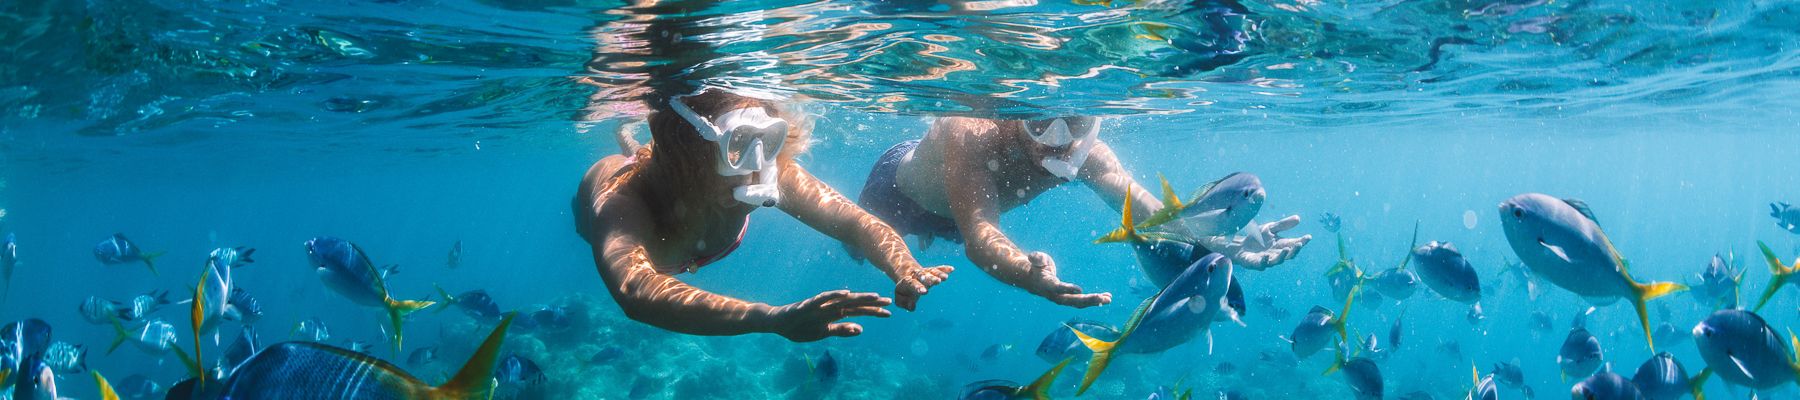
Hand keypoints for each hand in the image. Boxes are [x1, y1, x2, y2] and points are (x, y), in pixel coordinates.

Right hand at [769, 290, 891, 341]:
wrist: (778, 324)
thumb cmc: (801, 327)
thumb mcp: (824, 333)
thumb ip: (841, 331)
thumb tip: (861, 329)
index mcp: (835, 314)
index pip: (859, 312)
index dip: (873, 312)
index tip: (889, 314)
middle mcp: (831, 307)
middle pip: (855, 304)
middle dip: (871, 303)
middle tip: (889, 302)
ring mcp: (821, 304)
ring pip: (843, 299)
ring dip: (858, 297)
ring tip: (874, 296)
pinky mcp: (809, 304)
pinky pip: (824, 298)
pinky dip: (835, 295)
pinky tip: (846, 293)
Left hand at [893, 265, 954, 310]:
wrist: (906, 275)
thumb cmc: (904, 290)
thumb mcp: (899, 298)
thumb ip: (903, 303)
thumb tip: (912, 306)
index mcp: (907, 282)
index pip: (913, 284)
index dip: (918, 287)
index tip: (925, 292)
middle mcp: (916, 276)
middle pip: (923, 276)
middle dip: (930, 279)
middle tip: (937, 282)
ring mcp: (925, 273)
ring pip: (931, 272)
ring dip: (938, 274)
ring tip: (945, 278)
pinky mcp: (931, 271)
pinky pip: (938, 269)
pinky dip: (944, 269)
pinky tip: (952, 269)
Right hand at [1020, 252, 1111, 307]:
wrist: (1032, 280)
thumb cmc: (1036, 266)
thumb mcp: (1036, 259)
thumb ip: (1037, 258)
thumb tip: (1033, 256)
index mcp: (1046, 284)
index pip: (1057, 288)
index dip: (1067, 289)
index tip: (1079, 289)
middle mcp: (1054, 295)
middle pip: (1071, 300)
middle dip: (1087, 300)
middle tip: (1102, 298)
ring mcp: (1062, 299)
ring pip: (1079, 303)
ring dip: (1094, 302)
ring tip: (1108, 299)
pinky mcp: (1069, 298)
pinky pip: (1082, 301)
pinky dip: (1094, 300)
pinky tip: (1107, 297)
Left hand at [1202, 215, 1312, 270]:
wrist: (1238, 244)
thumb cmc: (1256, 238)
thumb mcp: (1270, 228)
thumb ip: (1283, 225)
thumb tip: (1298, 218)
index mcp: (1281, 245)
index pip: (1294, 244)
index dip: (1302, 242)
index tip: (1308, 237)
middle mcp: (1275, 254)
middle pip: (1288, 255)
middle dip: (1295, 250)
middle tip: (1299, 244)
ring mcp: (1266, 260)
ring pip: (1277, 261)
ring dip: (1282, 256)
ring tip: (1286, 249)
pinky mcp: (1254, 263)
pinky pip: (1261, 264)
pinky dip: (1265, 261)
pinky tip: (1267, 256)